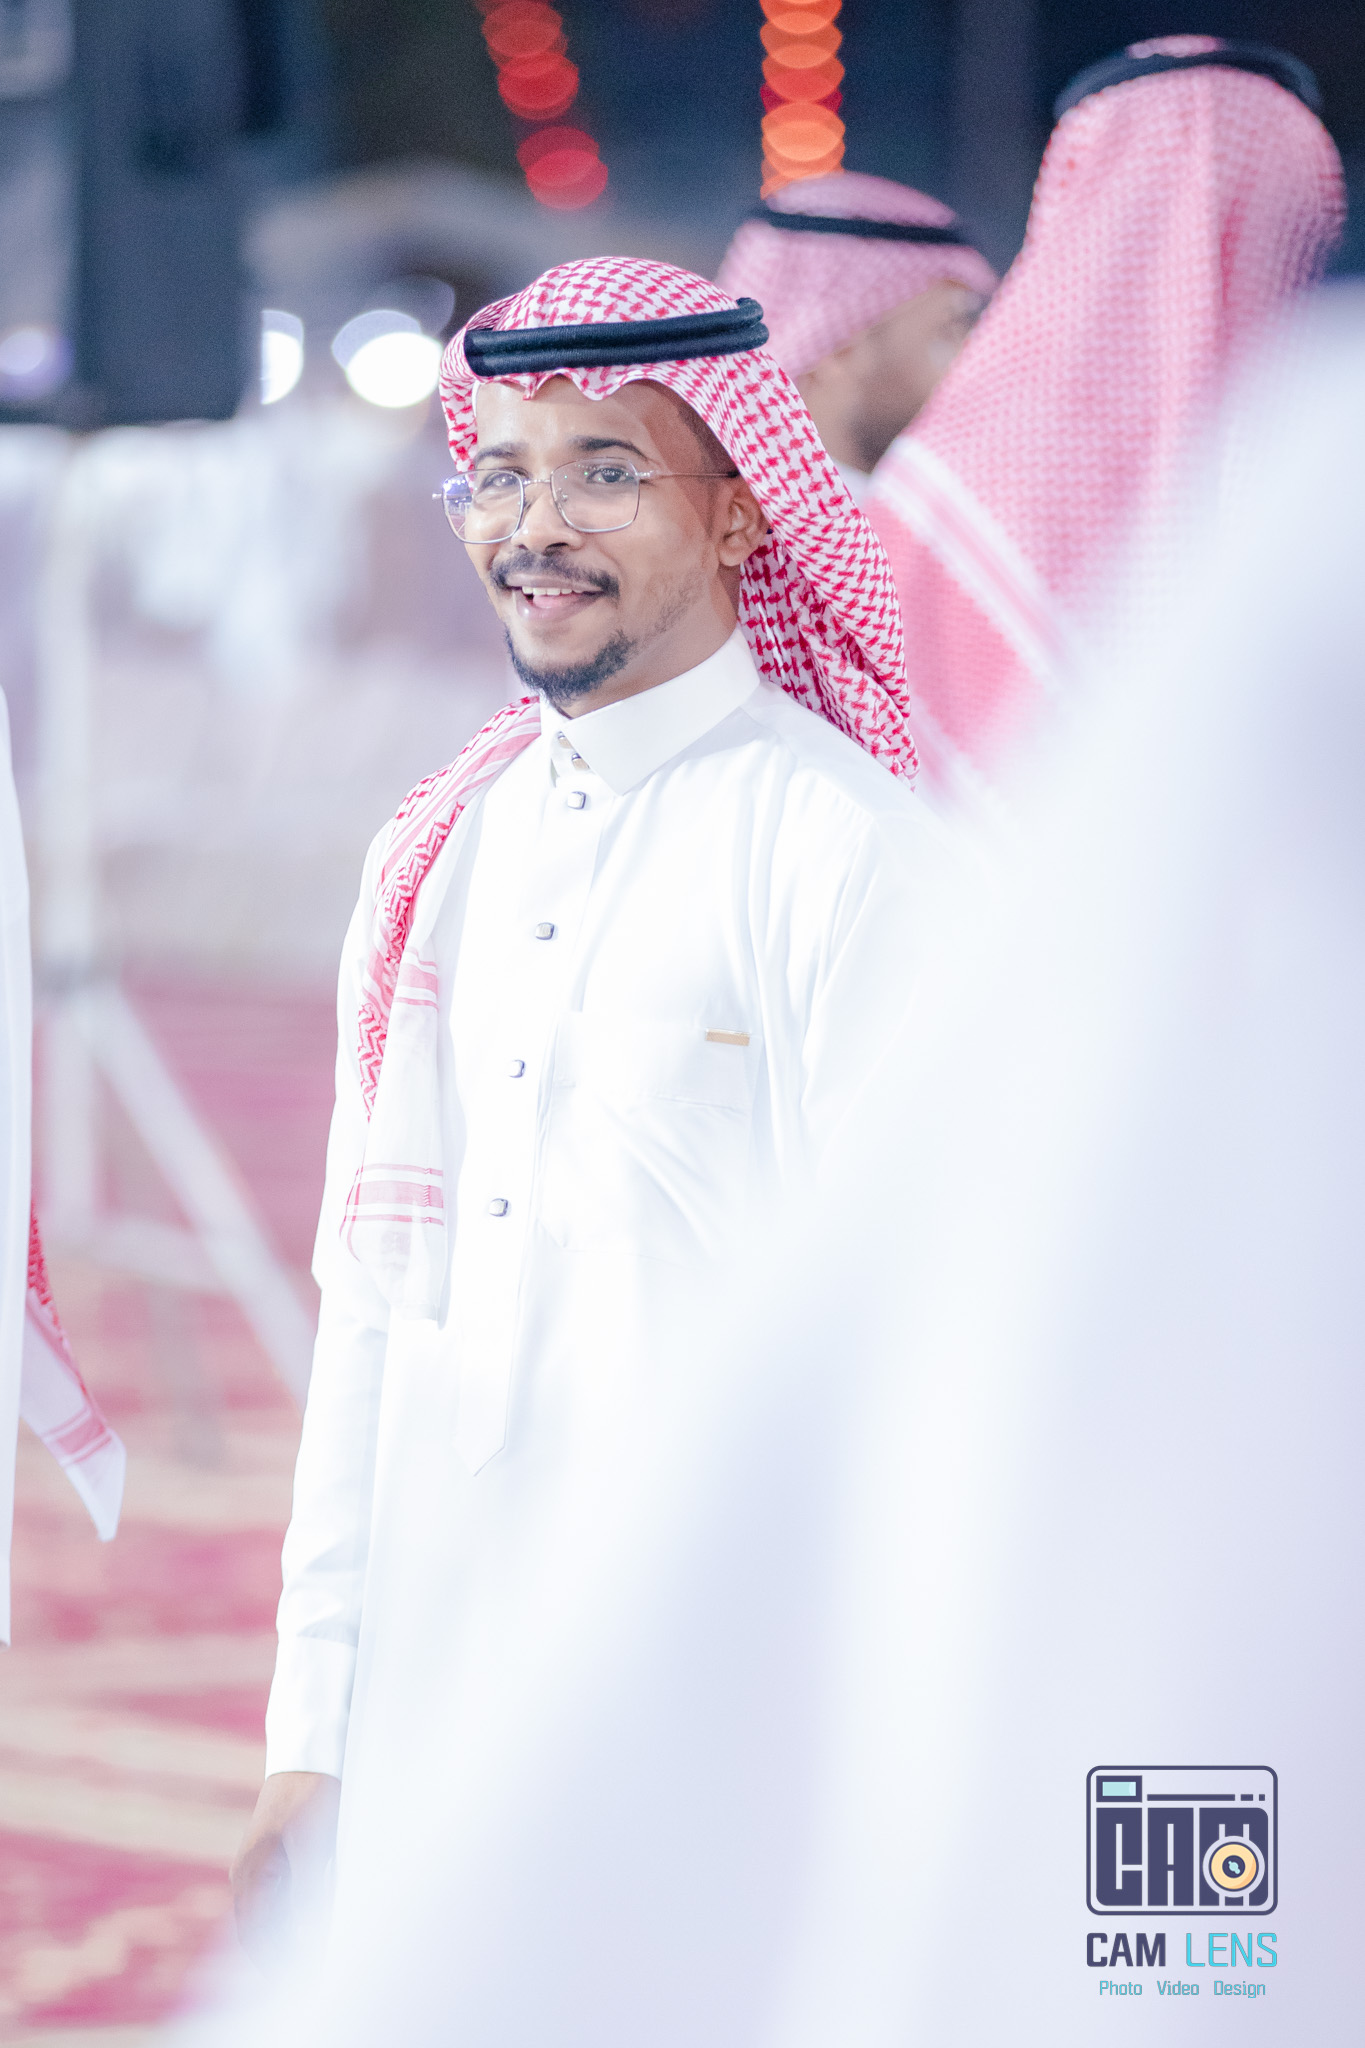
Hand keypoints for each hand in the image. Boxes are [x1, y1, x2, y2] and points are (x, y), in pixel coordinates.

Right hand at [231, 1770, 340, 1969]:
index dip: (279, 1963)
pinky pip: (280, 1900)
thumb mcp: (314, 1844)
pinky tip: (316, 1922)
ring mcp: (260, 1866)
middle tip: (314, 1969)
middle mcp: (249, 1875)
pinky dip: (293, 1918)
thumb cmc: (311, 1794)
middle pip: (260, 1932)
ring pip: (270, 1918)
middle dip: (282, 1956)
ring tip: (318, 1951)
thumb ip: (310, 1891)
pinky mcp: (276, 1857)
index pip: (258, 1937)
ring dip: (288, 1938)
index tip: (306, 1976)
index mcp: (251, 1874)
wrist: (310, 1751)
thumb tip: (310, 1936)